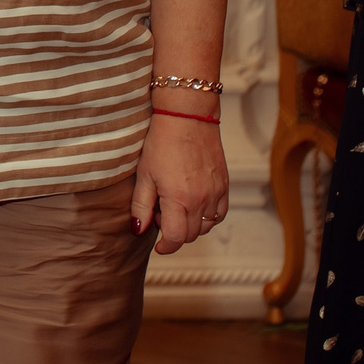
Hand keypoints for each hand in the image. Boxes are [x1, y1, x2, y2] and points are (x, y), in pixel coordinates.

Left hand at [131, 114, 227, 255]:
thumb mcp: (144, 175)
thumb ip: (141, 206)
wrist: (187, 117)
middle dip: (174, 232)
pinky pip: (219, 213)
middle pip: (191, 235)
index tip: (159, 246)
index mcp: (179, 200)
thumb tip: (139, 230)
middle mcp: (201, 200)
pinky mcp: (225, 185)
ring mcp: (216, 193)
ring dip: (191, 225)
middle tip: (160, 213)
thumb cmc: (162, 143)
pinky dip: (208, 216)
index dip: (165, 246)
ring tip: (176, 205)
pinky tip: (194, 203)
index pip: (175, 238)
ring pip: (206, 226)